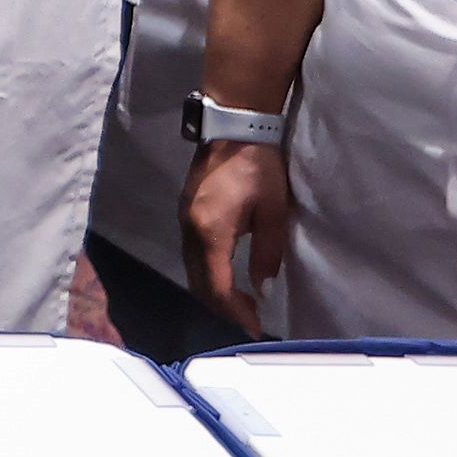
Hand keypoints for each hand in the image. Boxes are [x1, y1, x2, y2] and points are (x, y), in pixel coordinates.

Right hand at [184, 140, 294, 336]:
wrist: (233, 129)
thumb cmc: (258, 168)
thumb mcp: (273, 212)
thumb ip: (267, 253)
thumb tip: (262, 288)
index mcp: (211, 233)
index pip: (217, 287)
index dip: (235, 312)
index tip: (254, 327)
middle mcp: (190, 232)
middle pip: (199, 284)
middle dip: (223, 307)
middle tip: (249, 320)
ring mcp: (183, 222)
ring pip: (192, 272)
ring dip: (214, 292)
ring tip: (240, 303)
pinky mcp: (185, 214)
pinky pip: (191, 257)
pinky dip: (207, 274)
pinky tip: (226, 275)